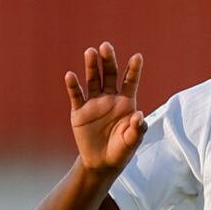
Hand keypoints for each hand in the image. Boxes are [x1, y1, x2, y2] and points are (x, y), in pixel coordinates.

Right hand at [64, 43, 145, 172]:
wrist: (102, 163)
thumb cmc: (121, 151)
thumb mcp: (131, 142)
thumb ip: (137, 129)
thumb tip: (140, 115)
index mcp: (126, 102)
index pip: (130, 81)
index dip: (134, 69)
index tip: (137, 57)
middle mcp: (110, 98)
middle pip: (109, 74)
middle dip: (108, 60)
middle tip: (106, 46)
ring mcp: (94, 103)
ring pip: (93, 80)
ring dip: (91, 66)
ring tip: (90, 52)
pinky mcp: (79, 111)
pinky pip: (76, 96)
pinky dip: (73, 86)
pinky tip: (70, 76)